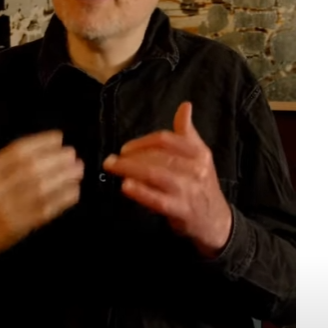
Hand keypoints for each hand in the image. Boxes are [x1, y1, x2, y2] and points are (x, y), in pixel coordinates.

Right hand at [0, 123, 83, 269]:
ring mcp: (9, 211)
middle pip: (30, 171)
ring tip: (78, 169)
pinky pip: (45, 212)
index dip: (39, 143)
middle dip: (55, 160)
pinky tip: (75, 191)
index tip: (58, 138)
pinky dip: (62, 201)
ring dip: (63, 179)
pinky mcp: (20, 227)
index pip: (15, 154)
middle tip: (72, 153)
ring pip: (40, 191)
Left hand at [103, 102, 231, 256]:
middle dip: (132, 157)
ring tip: (113, 167)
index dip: (143, 141)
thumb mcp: (199, 156)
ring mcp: (189, 190)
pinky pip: (158, 199)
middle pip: (158, 156)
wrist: (216, 221)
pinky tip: (125, 186)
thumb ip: (187, 133)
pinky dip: (140, 191)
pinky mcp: (181, 210)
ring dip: (131, 169)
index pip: (166, 140)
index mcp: (198, 152)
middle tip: (111, 160)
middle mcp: (196, 169)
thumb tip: (185, 106)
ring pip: (156, 174)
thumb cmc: (201, 185)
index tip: (125, 148)